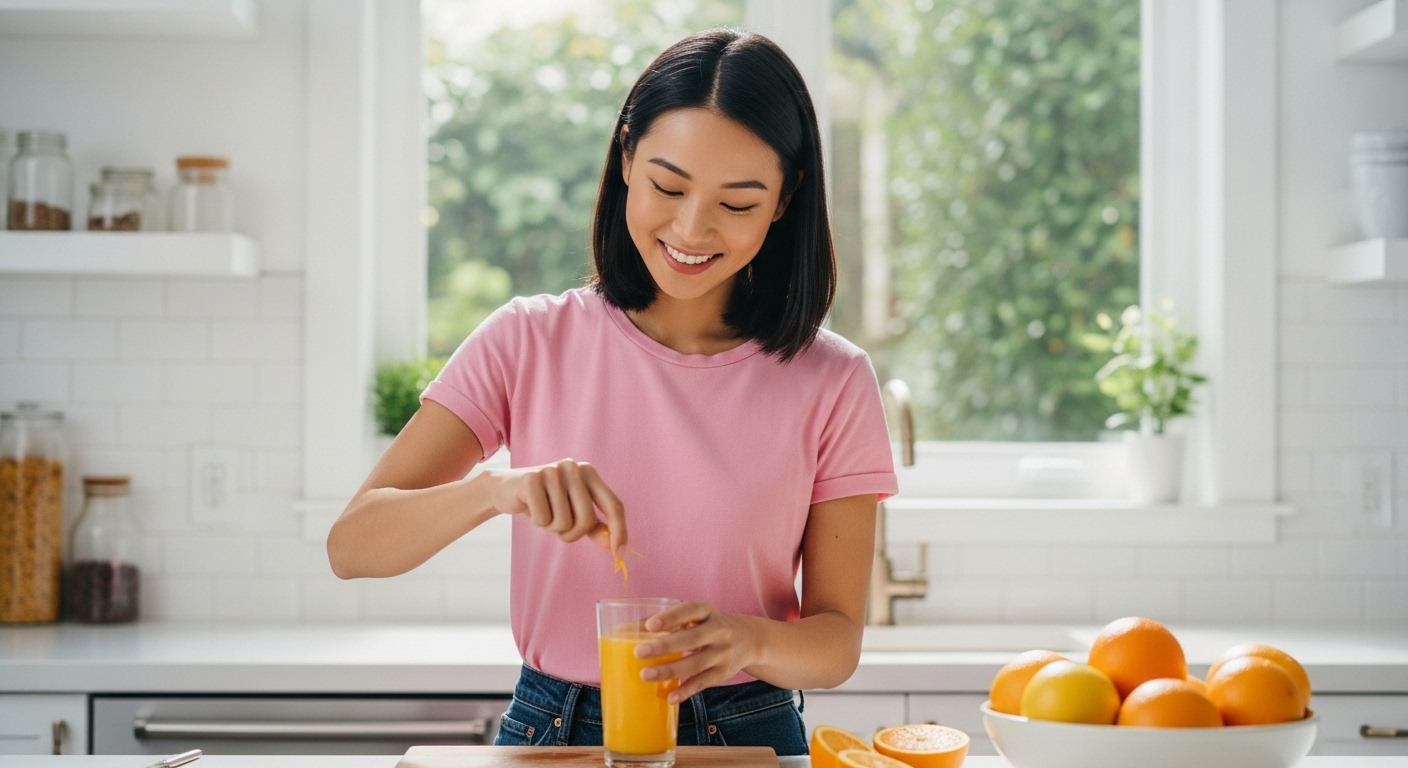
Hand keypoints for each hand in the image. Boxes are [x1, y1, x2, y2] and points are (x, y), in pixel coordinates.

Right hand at [486, 459, 626, 555]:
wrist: (506, 489)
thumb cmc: (545, 502)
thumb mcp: (572, 513)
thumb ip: (595, 527)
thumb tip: (613, 546)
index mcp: (589, 473)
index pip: (613, 504)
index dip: (619, 531)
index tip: (619, 555)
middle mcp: (574, 468)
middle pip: (587, 520)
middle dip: (572, 534)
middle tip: (557, 527)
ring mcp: (552, 470)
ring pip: (564, 522)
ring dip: (551, 527)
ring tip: (543, 513)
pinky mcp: (532, 479)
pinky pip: (543, 518)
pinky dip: (537, 522)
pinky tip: (530, 508)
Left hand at [634, 601, 759, 702]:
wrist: (749, 640)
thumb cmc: (708, 625)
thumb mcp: (696, 617)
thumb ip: (668, 622)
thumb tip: (624, 630)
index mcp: (707, 611)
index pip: (690, 610)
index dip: (670, 617)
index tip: (649, 625)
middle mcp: (718, 631)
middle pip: (692, 639)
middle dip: (664, 646)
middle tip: (638, 652)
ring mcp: (723, 653)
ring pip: (695, 663)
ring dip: (669, 670)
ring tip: (645, 675)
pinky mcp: (723, 673)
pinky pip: (702, 683)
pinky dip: (686, 690)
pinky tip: (669, 696)